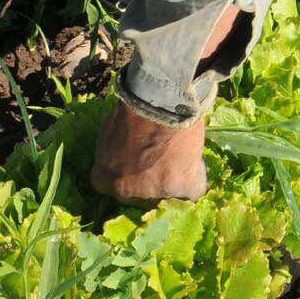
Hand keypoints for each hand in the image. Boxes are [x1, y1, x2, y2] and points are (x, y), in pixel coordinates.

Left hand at [89, 3, 247, 205]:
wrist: (159, 100)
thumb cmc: (133, 108)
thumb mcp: (112, 132)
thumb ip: (116, 150)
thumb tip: (124, 151)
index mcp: (103, 178)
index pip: (116, 187)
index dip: (131, 175)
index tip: (140, 165)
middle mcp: (125, 192)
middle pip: (141, 197)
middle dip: (152, 182)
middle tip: (163, 162)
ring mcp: (153, 194)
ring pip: (169, 195)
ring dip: (175, 180)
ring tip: (182, 156)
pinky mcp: (181, 188)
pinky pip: (193, 191)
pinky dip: (197, 178)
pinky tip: (196, 163)